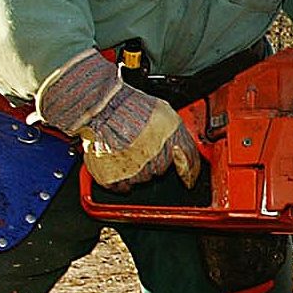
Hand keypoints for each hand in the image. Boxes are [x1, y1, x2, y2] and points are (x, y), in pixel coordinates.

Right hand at [35, 51, 201, 189]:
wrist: (101, 107)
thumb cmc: (129, 106)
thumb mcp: (165, 112)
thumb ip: (177, 131)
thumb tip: (181, 143)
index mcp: (174, 142)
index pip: (190, 164)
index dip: (190, 170)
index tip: (188, 176)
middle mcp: (158, 160)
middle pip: (163, 170)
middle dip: (155, 159)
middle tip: (142, 144)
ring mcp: (137, 172)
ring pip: (143, 177)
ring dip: (137, 167)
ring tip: (126, 147)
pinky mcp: (115, 179)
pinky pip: (122, 187)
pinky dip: (120, 179)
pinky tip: (117, 162)